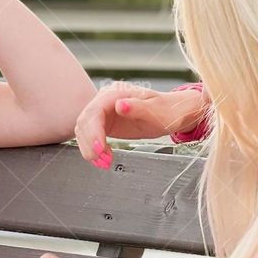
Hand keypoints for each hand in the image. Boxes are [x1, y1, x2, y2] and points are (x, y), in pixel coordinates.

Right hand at [74, 83, 208, 167]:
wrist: (174, 113)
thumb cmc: (168, 110)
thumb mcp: (157, 110)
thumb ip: (138, 107)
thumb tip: (119, 105)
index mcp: (115, 94)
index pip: (94, 112)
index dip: (93, 132)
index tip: (100, 149)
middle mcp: (105, 101)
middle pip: (85, 122)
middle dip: (90, 144)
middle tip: (103, 160)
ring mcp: (104, 112)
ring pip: (84, 131)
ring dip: (90, 150)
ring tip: (105, 163)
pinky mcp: (105, 123)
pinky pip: (91, 137)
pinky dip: (94, 150)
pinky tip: (104, 158)